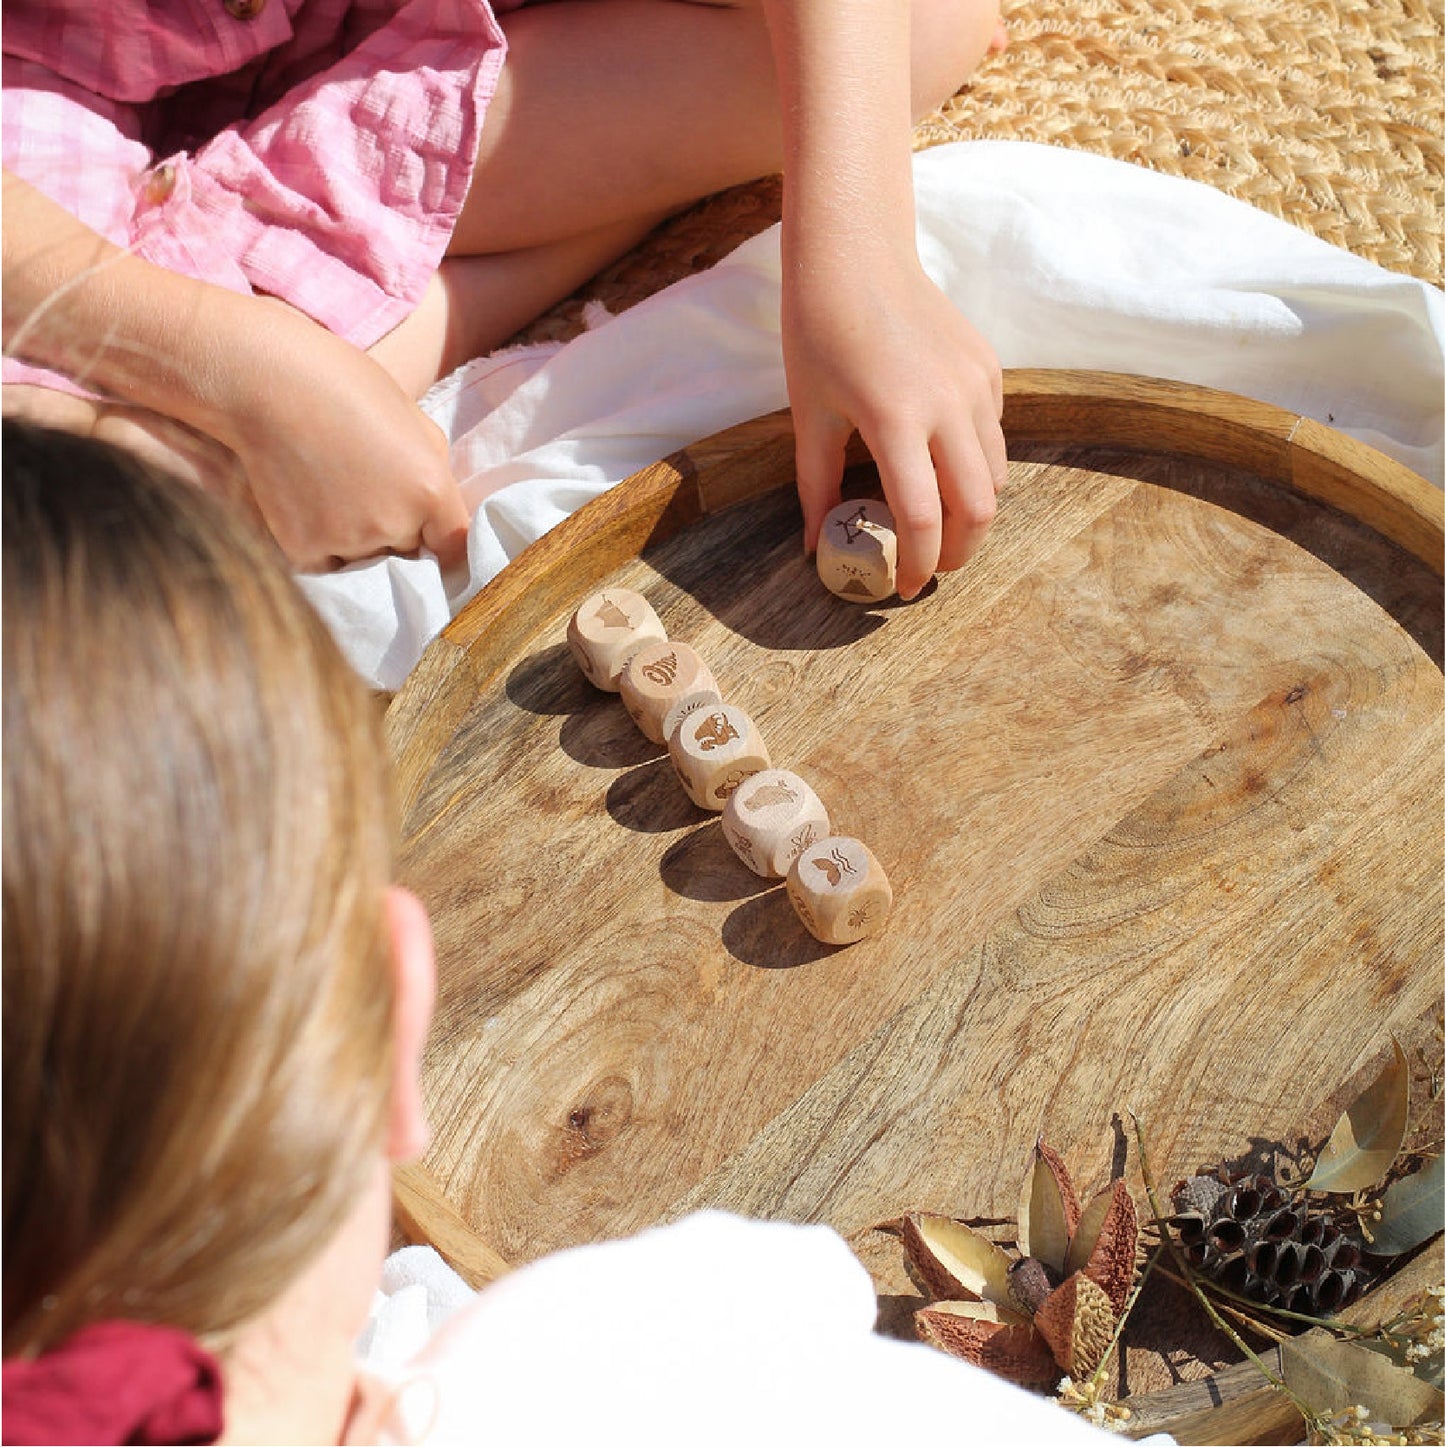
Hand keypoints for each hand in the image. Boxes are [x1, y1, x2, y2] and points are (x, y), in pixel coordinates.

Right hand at [216, 302, 469, 571]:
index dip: (442, 543)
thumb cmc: (342, 385)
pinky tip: (308, 507)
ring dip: (359, 543)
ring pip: (367, 562)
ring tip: (332, 494)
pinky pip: (327, 567)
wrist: (265, 382)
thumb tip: (442, 507)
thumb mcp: (412, 418)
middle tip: (367, 493)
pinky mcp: (304, 550)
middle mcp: (395, 524)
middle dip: (398, 535)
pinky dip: (321, 547)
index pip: (456, 548)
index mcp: (430, 490)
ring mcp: (349, 541)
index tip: (432, 540)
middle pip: (410, 554)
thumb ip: (434, 468)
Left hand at [783, 247, 1005, 599]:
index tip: (904, 589)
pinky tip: (941, 466)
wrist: (856, 253)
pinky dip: (975, 466)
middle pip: (980, 507)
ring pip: (997, 475)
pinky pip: (994, 436)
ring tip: (937, 525)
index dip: (917, 564)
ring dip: (972, 512)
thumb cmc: (819, 332)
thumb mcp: (810, 415)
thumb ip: (817, 487)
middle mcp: (948, 403)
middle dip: (958, 550)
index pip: (923, 516)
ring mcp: (976, 383)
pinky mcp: (988, 367)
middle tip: (930, 566)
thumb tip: (815, 547)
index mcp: (896, 419)